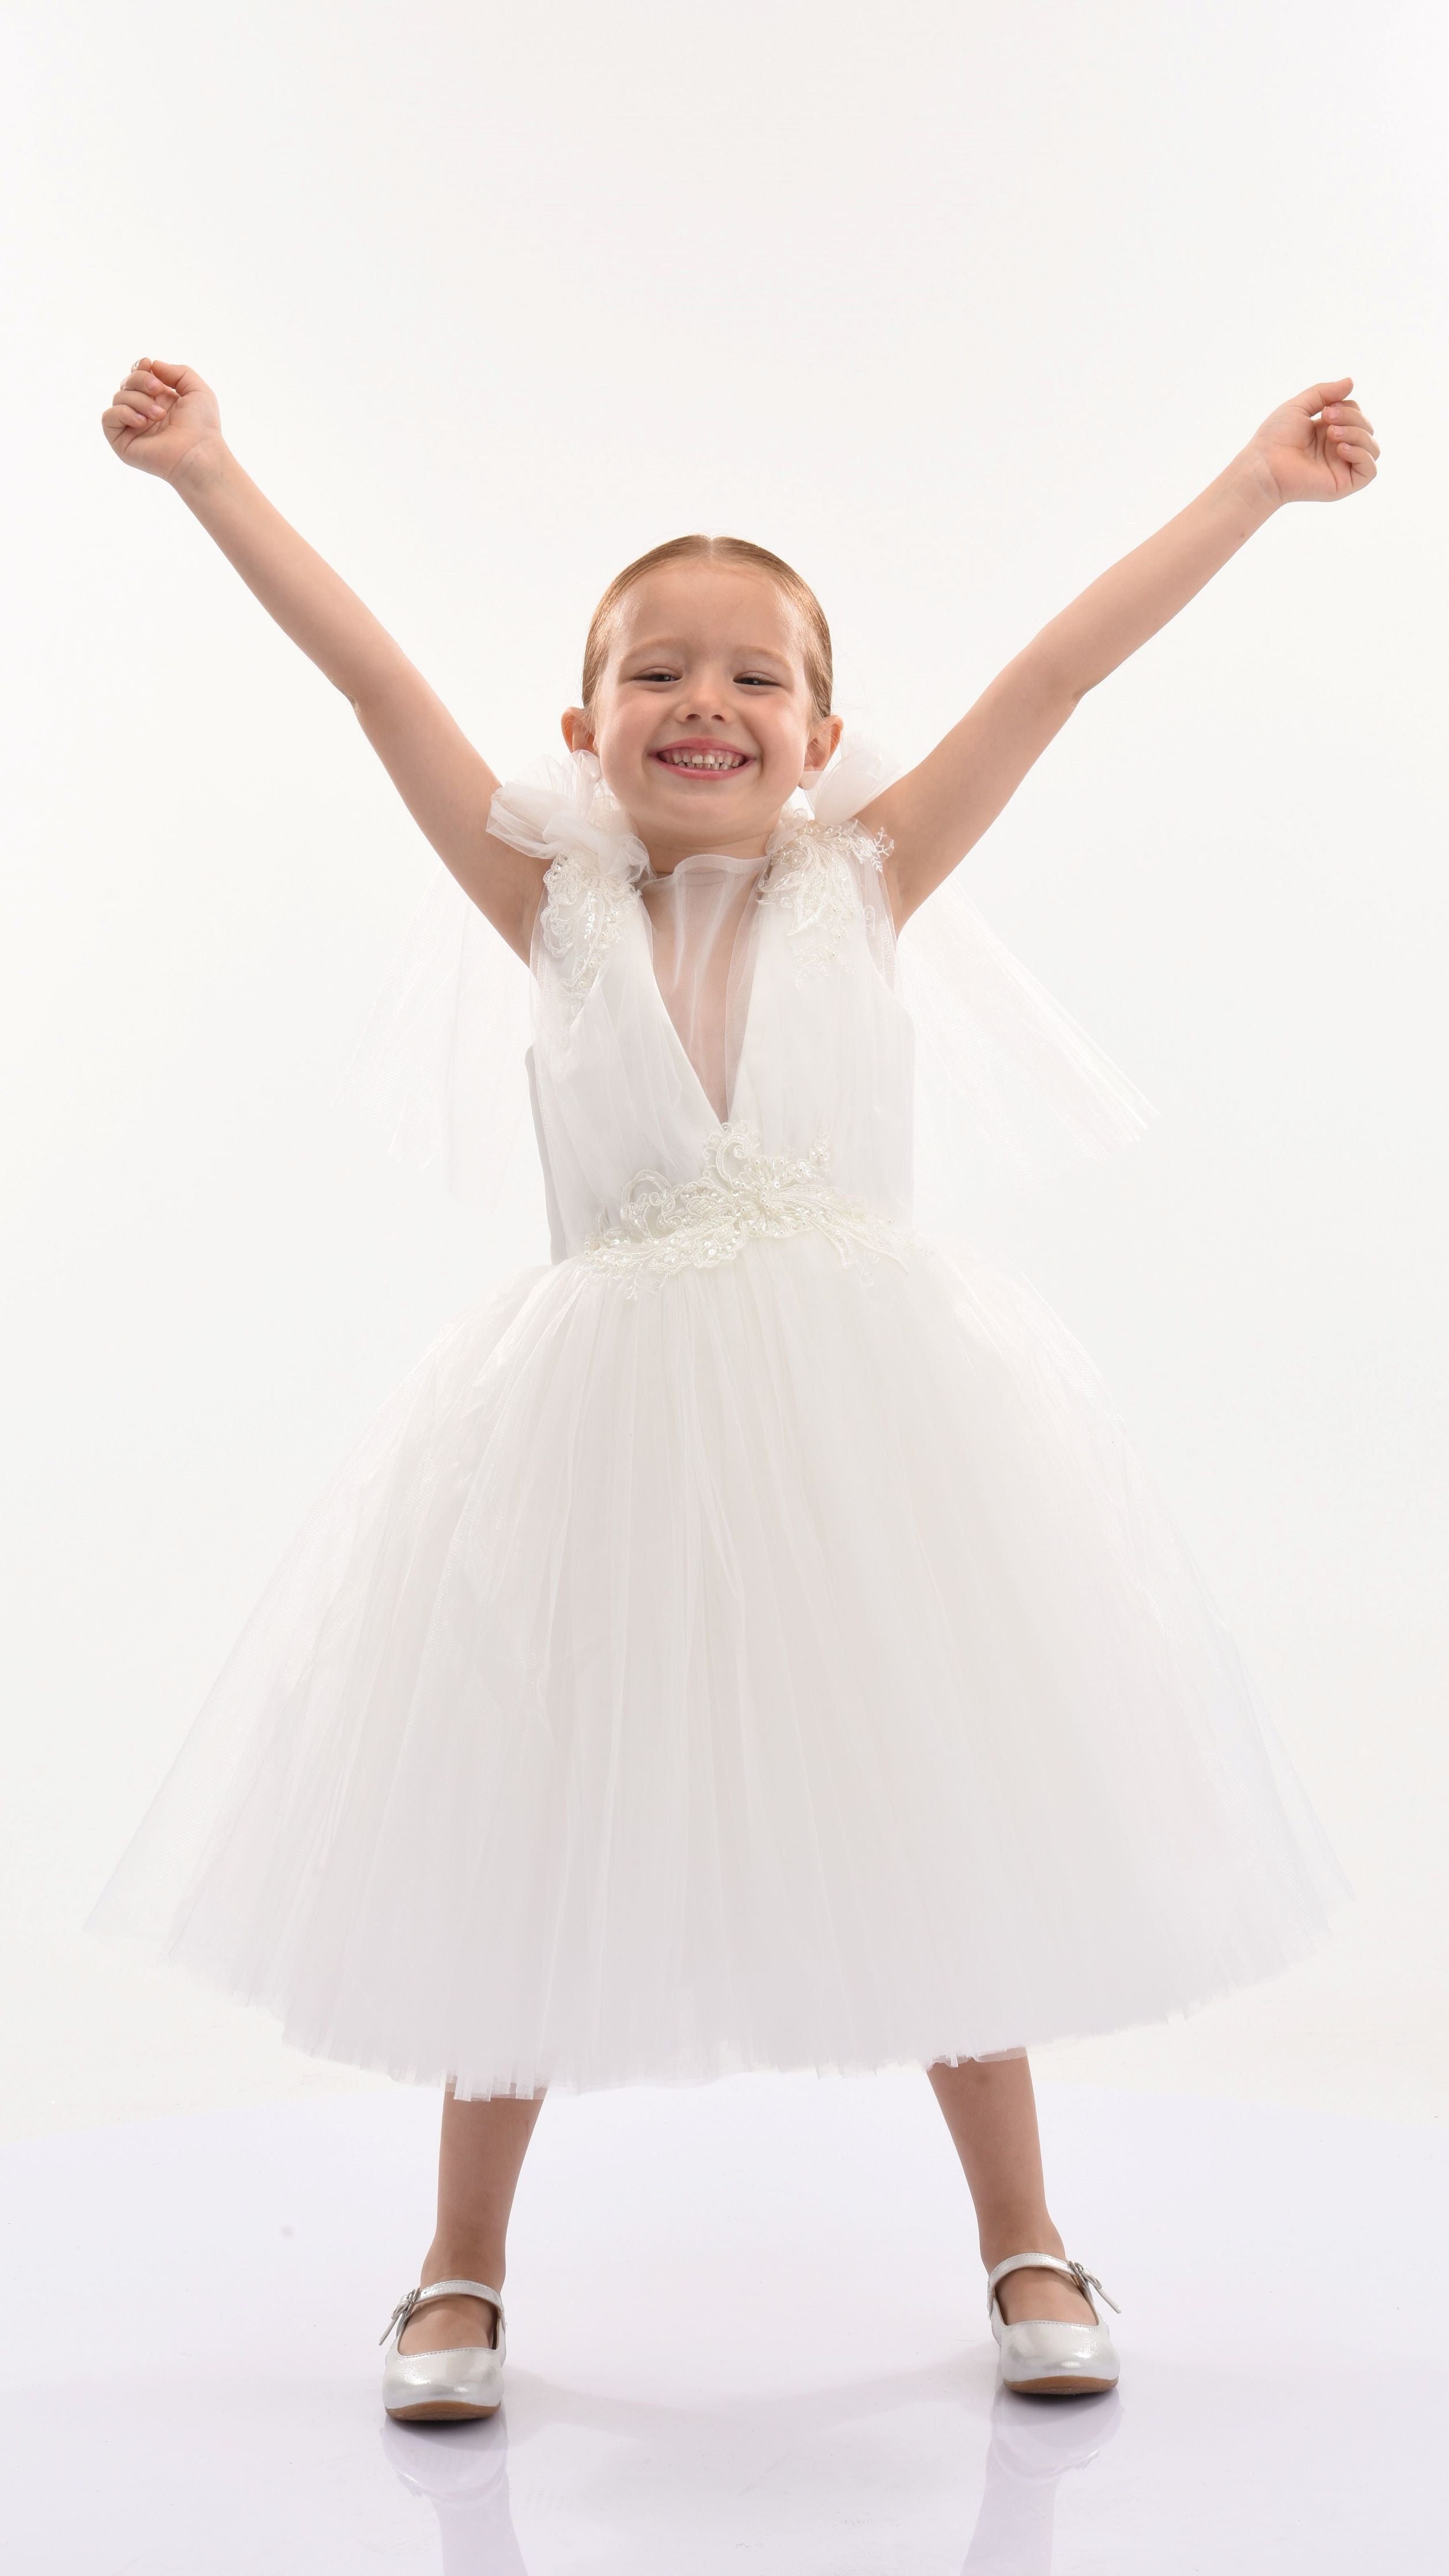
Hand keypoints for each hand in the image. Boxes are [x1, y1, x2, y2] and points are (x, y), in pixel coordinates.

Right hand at [100, 356, 222, 483]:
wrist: (198, 453)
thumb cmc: (203, 426)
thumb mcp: (197, 390)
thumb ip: (177, 372)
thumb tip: (152, 366)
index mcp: (159, 401)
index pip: (137, 377)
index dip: (139, 368)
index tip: (148, 364)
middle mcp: (144, 413)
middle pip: (126, 383)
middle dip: (140, 380)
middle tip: (158, 389)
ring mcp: (132, 428)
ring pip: (118, 398)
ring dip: (139, 400)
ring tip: (158, 415)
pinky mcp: (122, 442)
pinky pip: (108, 417)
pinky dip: (123, 413)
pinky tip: (142, 422)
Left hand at [1244, 377, 1379, 507]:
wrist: (1264, 466)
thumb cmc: (1275, 438)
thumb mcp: (1300, 405)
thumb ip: (1325, 392)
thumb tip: (1351, 382)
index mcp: (1329, 432)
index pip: (1357, 415)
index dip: (1348, 407)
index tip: (1325, 409)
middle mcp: (1338, 450)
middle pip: (1367, 428)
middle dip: (1352, 417)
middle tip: (1327, 418)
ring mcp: (1342, 468)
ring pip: (1373, 448)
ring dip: (1357, 433)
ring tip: (1332, 434)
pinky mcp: (1344, 485)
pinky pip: (1370, 470)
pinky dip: (1362, 455)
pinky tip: (1341, 449)